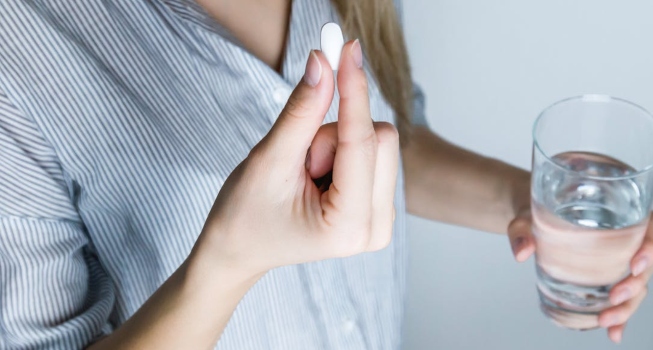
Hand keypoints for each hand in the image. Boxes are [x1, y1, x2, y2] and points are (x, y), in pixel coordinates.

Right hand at [192, 40, 398, 285]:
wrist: (240, 249)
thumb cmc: (245, 215)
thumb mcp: (269, 160)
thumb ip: (301, 112)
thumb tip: (323, 62)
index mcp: (349, 227)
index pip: (361, 142)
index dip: (353, 90)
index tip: (347, 49)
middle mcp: (377, 228)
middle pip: (380, 138)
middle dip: (334, 134)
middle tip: (301, 160)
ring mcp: (382, 219)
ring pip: (378, 142)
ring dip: (336, 144)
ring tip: (306, 174)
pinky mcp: (380, 205)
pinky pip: (374, 152)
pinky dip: (343, 152)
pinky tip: (319, 177)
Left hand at [507, 210, 652, 343]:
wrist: (530, 220)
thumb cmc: (536, 209)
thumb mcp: (527, 215)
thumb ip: (522, 229)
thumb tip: (522, 251)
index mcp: (620, 212)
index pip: (652, 227)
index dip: (652, 247)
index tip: (635, 264)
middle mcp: (627, 238)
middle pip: (647, 264)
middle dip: (635, 285)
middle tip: (614, 297)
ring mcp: (619, 260)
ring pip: (638, 286)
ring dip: (627, 307)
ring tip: (606, 320)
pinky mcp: (608, 278)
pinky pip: (622, 299)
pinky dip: (620, 317)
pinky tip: (614, 332)